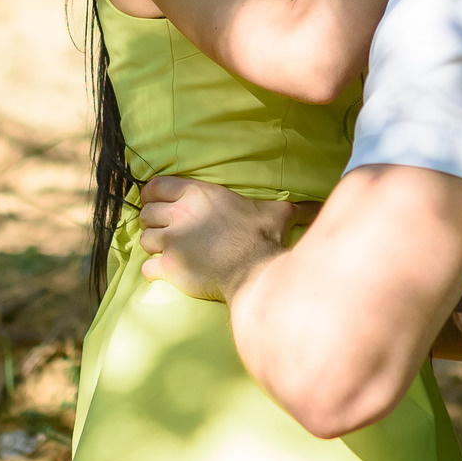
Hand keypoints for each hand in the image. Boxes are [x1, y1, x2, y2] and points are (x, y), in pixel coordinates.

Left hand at [139, 177, 293, 299]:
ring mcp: (172, 240)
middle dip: (153, 223)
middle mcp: (180, 213)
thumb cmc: (264, 239)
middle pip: (146, 213)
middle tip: (165, 232)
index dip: (153, 195)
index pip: (156, 186)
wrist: (256, 272)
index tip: (157, 204)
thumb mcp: (277, 213)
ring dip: (153, 247)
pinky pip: (147, 267)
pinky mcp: (169, 266)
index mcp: (198, 194)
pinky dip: (153, 271)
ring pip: (144, 240)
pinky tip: (164, 274)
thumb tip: (317, 204)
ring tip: (166, 253)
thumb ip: (292, 205)